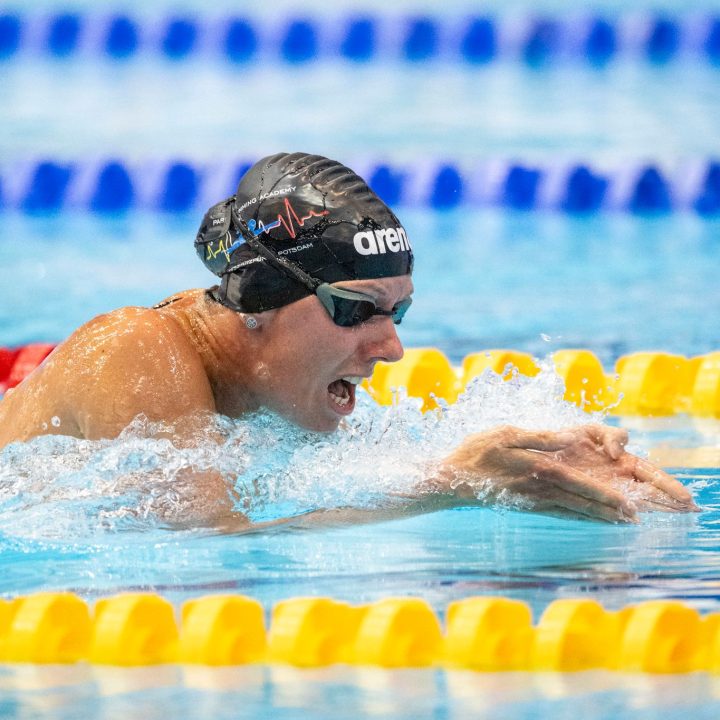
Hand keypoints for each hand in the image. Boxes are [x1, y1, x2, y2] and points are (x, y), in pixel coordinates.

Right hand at [439, 425, 697, 523]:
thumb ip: (540, 438)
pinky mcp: (524, 505)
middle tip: (634, 519)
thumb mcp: (506, 434)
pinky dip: (575, 517)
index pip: (579, 484)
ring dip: (596, 516)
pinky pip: (556, 513)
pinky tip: (585, 519)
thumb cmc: (476, 451)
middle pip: (580, 501)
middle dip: (608, 510)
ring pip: (571, 509)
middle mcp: (539, 489)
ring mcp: (531, 500)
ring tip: (618, 523)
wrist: (451, 479)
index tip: (627, 504)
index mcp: (538, 469)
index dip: (604, 495)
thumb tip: (569, 440)